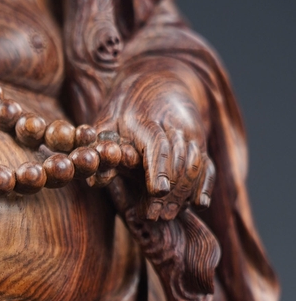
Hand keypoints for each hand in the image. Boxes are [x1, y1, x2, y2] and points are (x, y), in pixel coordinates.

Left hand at [95, 64, 215, 218]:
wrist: (154, 84)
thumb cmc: (122, 112)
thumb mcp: (104, 126)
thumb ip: (99, 151)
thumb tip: (93, 181)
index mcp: (145, 120)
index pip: (157, 144)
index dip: (159, 168)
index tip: (158, 191)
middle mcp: (173, 125)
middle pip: (178, 157)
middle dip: (171, 188)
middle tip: (158, 216)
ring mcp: (190, 134)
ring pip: (195, 162)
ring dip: (185, 190)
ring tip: (170, 215)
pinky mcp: (200, 143)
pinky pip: (207, 163)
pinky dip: (206, 184)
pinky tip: (199, 205)